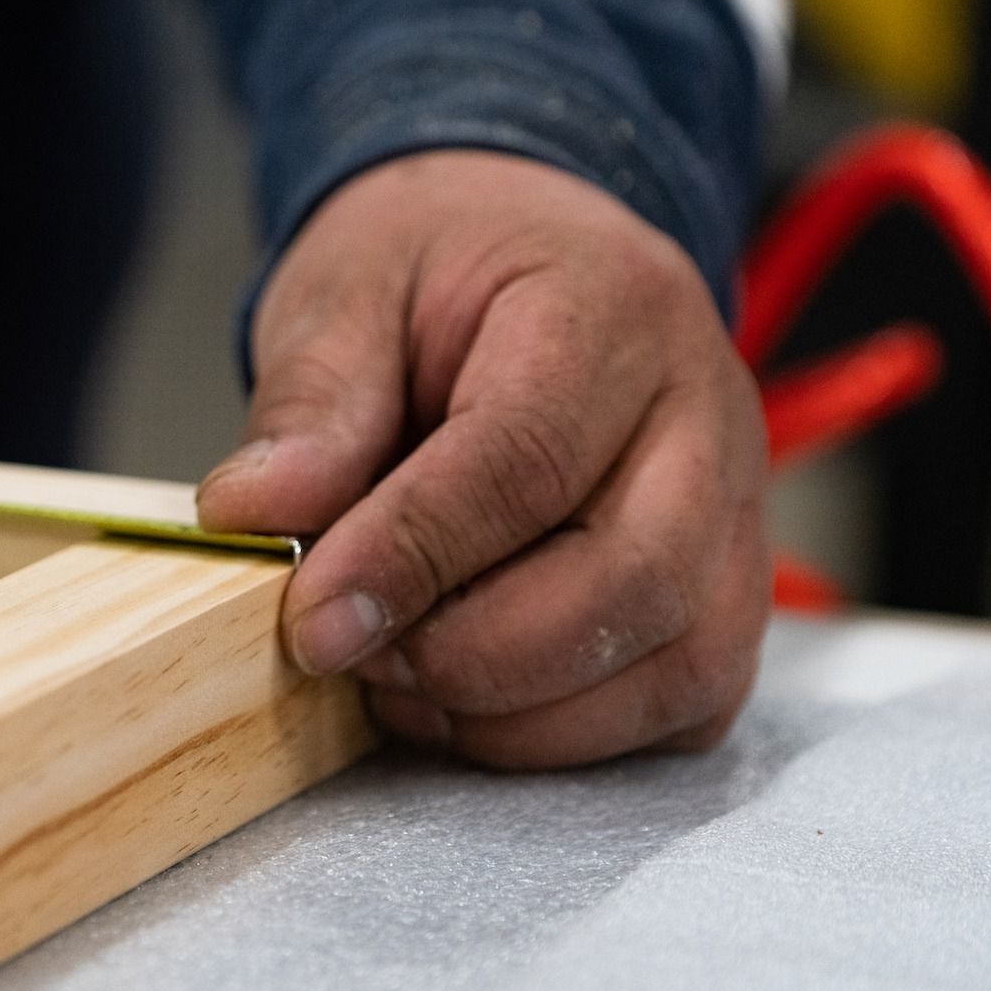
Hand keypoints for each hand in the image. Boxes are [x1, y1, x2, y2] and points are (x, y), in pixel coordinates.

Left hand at [197, 150, 770, 769]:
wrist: (523, 256)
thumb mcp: (346, 293)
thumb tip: (254, 516)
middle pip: (633, 579)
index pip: (527, 459)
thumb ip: (310, 405)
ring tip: (399, 682)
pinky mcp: (729, 592)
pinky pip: (687, 702)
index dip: (412, 558)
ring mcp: (736, 512)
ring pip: (677, 662)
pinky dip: (570, 733)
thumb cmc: (438, 273)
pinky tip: (468, 703)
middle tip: (352, 655)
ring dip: (518, 713)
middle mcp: (707, 413)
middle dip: (471, 654)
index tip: (313, 624)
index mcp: (611, 307)